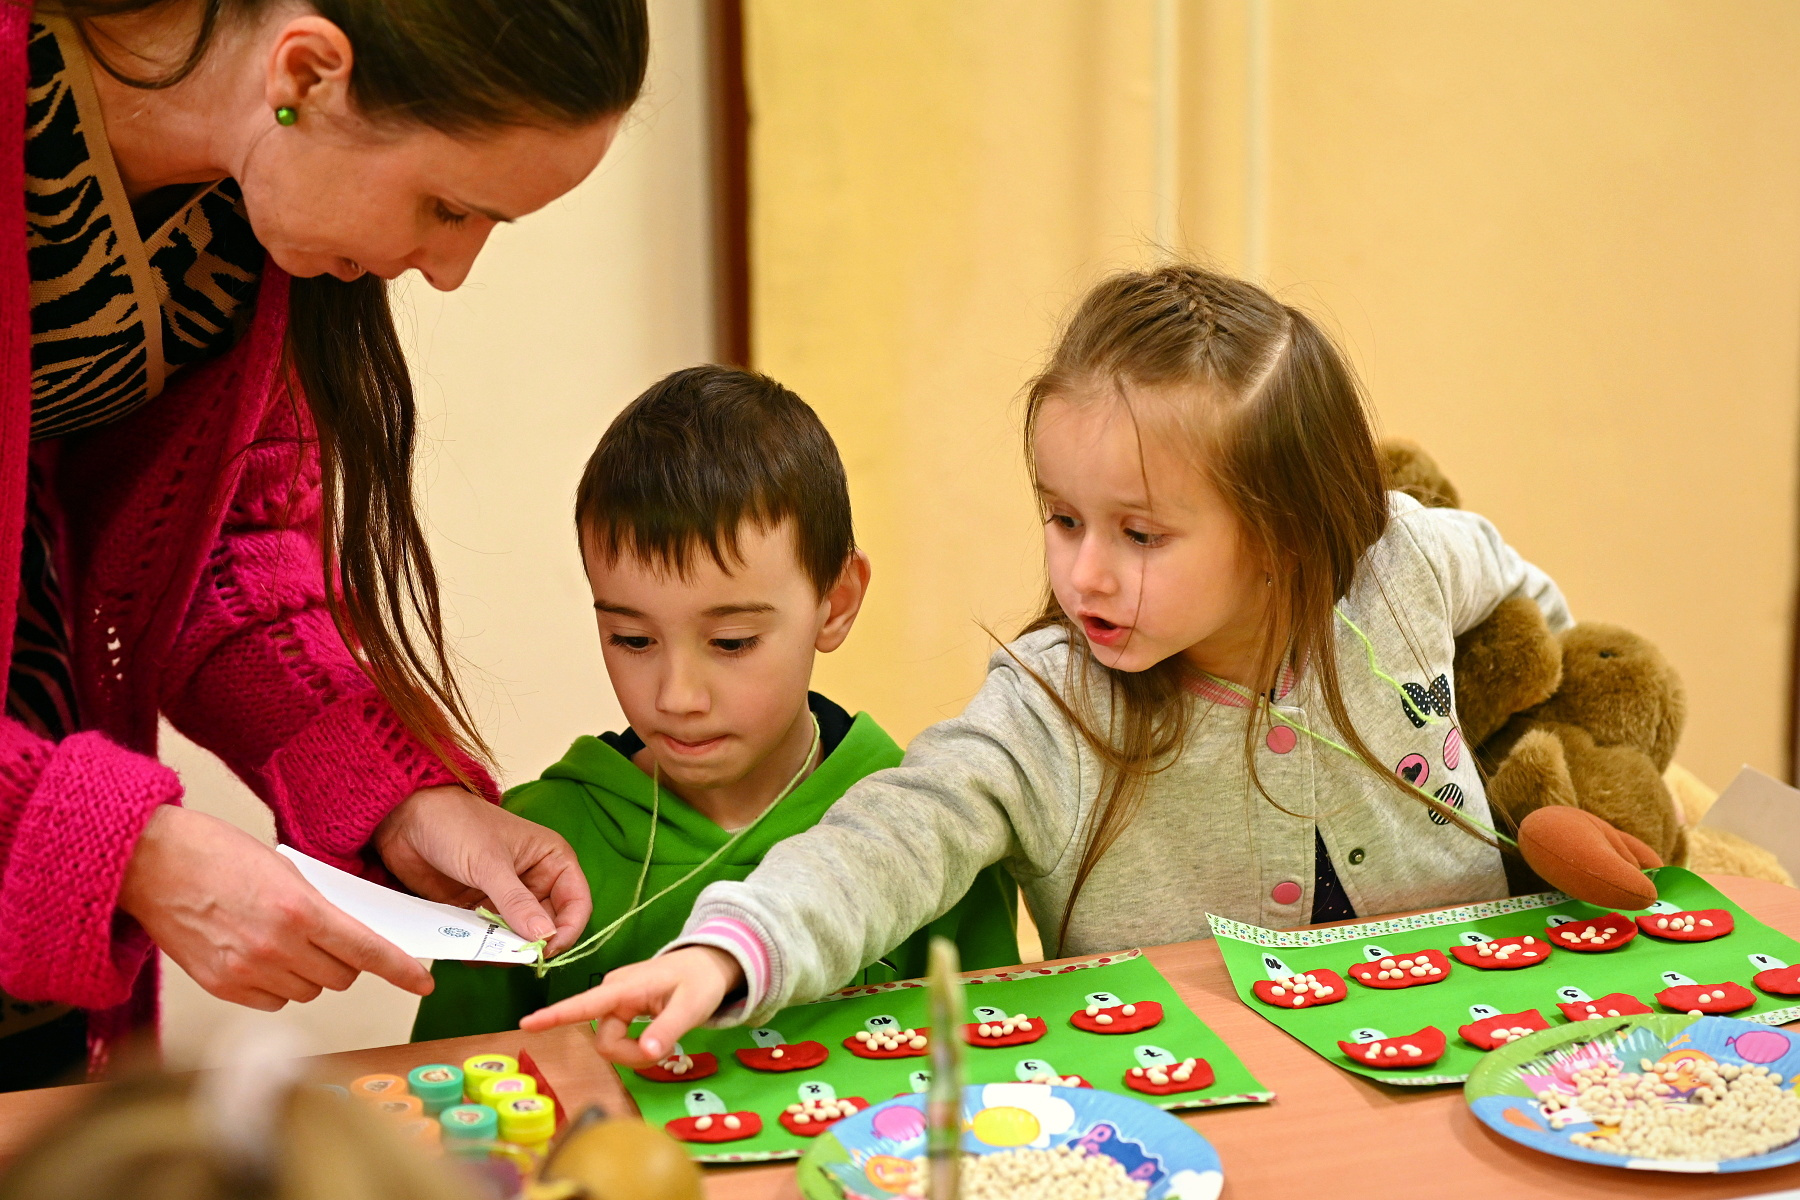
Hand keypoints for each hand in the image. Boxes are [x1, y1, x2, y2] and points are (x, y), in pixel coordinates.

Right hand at [120, 806, 432, 1010]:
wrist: (151, 864)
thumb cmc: (216, 854)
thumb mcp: (286, 869)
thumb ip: (320, 906)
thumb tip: (351, 934)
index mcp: (300, 910)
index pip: (366, 950)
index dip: (400, 969)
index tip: (422, 981)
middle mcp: (277, 947)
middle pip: (342, 976)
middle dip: (346, 961)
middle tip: (330, 938)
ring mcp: (248, 971)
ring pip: (309, 992)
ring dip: (311, 973)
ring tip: (287, 941)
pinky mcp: (222, 987)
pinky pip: (274, 1001)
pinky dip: (279, 985)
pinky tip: (263, 957)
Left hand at [374, 787, 591, 954]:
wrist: (406, 820)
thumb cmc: (456, 824)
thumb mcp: (489, 863)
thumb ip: (517, 902)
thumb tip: (544, 937)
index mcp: (551, 860)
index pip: (576, 903)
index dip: (567, 930)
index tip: (544, 950)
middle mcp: (535, 881)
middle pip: (548, 926)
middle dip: (530, 944)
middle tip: (506, 955)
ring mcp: (506, 898)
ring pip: (518, 937)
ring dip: (503, 949)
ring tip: (482, 949)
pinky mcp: (480, 909)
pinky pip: (489, 939)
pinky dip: (481, 949)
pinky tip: (466, 947)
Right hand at [520, 946, 741, 1065]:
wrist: (709, 964)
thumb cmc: (700, 980)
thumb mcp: (692, 1006)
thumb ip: (668, 1029)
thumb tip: (647, 1054)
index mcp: (625, 987)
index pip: (585, 1003)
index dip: (555, 1015)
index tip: (527, 1024)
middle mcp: (614, 993)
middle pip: (605, 1040)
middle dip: (631, 1055)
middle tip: (667, 1051)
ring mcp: (617, 1001)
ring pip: (611, 1042)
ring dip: (636, 1052)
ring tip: (666, 1041)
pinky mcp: (622, 1009)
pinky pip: (618, 1037)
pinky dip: (636, 1046)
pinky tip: (656, 1038)